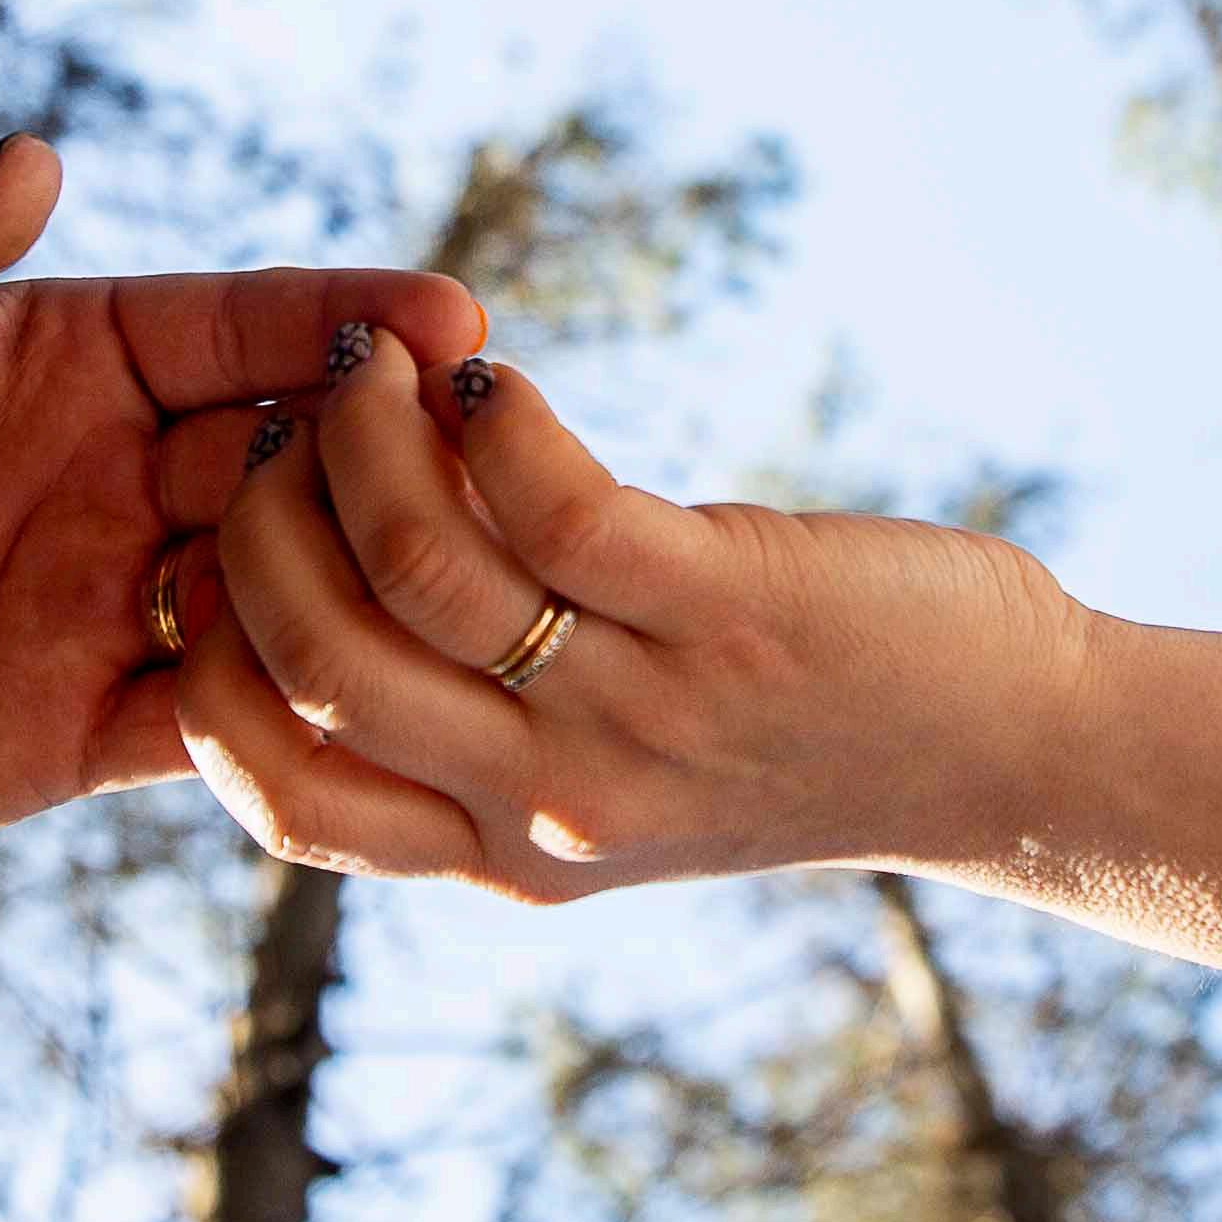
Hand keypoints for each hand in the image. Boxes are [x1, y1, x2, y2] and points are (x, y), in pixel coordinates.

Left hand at [0, 143, 484, 844]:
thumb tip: (24, 156)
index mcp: (88, 354)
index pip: (244, 326)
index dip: (348, 317)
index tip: (451, 315)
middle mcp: (130, 473)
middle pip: (293, 459)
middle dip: (384, 457)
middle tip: (471, 461)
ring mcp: (118, 603)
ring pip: (283, 594)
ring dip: (352, 586)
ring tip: (427, 588)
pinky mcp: (83, 730)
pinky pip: (216, 728)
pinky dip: (282, 718)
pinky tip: (344, 708)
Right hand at [171, 328, 1090, 899]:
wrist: (1005, 754)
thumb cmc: (792, 734)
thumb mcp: (607, 785)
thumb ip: (474, 730)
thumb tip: (329, 568)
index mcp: (500, 855)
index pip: (281, 797)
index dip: (216, 663)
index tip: (217, 551)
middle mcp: (553, 804)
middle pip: (320, 661)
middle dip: (266, 517)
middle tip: (291, 420)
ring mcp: (639, 711)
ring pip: (417, 568)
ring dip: (366, 437)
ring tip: (372, 366)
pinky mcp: (725, 609)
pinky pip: (551, 504)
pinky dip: (490, 418)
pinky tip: (484, 372)